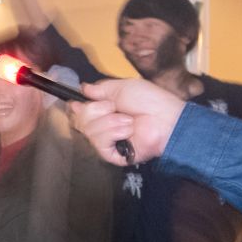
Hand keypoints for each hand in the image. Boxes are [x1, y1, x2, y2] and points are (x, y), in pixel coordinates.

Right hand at [69, 78, 186, 165]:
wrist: (164, 118)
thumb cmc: (148, 100)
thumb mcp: (122, 87)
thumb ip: (101, 88)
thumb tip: (83, 88)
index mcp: (104, 109)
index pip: (79, 111)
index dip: (77, 106)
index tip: (78, 101)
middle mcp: (102, 125)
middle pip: (80, 120)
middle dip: (97, 110)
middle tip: (114, 108)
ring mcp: (107, 141)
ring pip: (89, 130)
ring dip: (110, 122)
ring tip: (128, 121)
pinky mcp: (112, 154)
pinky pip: (99, 143)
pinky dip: (113, 133)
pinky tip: (127, 131)